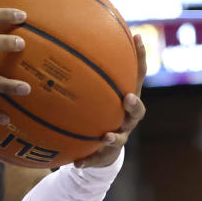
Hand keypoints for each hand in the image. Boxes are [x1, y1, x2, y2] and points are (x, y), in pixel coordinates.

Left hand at [75, 34, 146, 167]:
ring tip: (108, 136)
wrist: (99, 146)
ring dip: (115, 137)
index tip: (136, 38)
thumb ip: (82, 70)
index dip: (140, 56)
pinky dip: (88, 160)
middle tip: (128, 98)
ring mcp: (120, 136)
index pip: (137, 74)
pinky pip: (97, 158)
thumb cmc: (96, 110)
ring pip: (121, 138)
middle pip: (138, 111)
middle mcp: (127, 118)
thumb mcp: (92, 91)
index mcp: (126, 97)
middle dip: (134, 105)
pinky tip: (77, 163)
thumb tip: (61, 37)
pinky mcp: (106, 155)